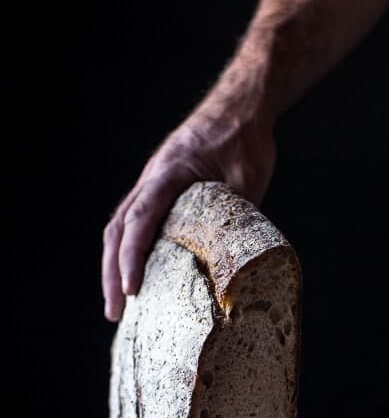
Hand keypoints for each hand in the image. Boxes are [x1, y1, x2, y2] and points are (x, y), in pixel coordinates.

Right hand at [102, 104, 275, 320]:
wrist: (240, 106)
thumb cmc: (245, 138)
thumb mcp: (248, 181)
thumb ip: (237, 220)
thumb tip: (238, 268)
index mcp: (169, 172)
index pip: (141, 218)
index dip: (132, 256)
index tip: (131, 289)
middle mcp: (152, 178)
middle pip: (117, 230)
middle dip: (112, 273)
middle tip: (115, 311)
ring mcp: (152, 184)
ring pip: (120, 228)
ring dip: (114, 266)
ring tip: (118, 306)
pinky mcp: (160, 192)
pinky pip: (135, 224)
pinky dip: (130, 253)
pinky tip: (136, 279)